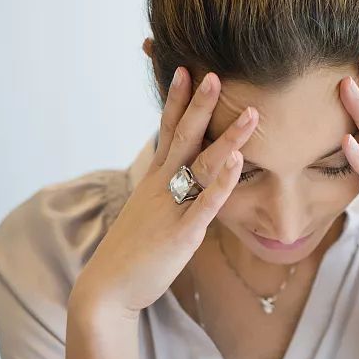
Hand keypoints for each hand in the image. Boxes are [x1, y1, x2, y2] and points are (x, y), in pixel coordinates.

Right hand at [71, 66, 259, 316]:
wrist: (107, 289)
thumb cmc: (133, 251)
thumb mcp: (150, 211)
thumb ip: (168, 191)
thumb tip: (186, 177)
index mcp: (154, 180)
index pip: (167, 130)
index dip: (176, 100)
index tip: (184, 69)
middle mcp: (162, 187)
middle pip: (184, 137)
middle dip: (199, 104)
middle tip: (214, 74)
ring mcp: (172, 208)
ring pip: (202, 165)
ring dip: (227, 138)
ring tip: (251, 114)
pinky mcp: (182, 233)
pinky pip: (205, 204)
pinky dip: (222, 182)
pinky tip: (237, 163)